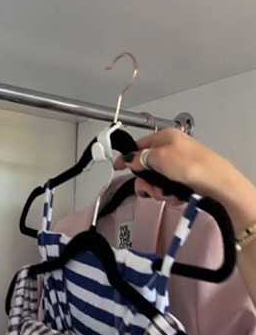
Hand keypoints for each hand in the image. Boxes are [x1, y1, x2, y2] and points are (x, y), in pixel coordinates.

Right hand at [114, 128, 255, 230]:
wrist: (218, 184)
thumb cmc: (192, 166)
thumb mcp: (159, 157)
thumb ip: (139, 158)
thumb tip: (128, 159)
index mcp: (166, 138)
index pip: (139, 146)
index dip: (128, 157)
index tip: (117, 167)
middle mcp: (172, 151)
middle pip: (146, 167)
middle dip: (145, 181)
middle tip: (149, 188)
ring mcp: (178, 167)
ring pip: (155, 181)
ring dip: (157, 191)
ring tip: (166, 194)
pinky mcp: (184, 181)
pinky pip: (167, 189)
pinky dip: (169, 195)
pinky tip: (175, 197)